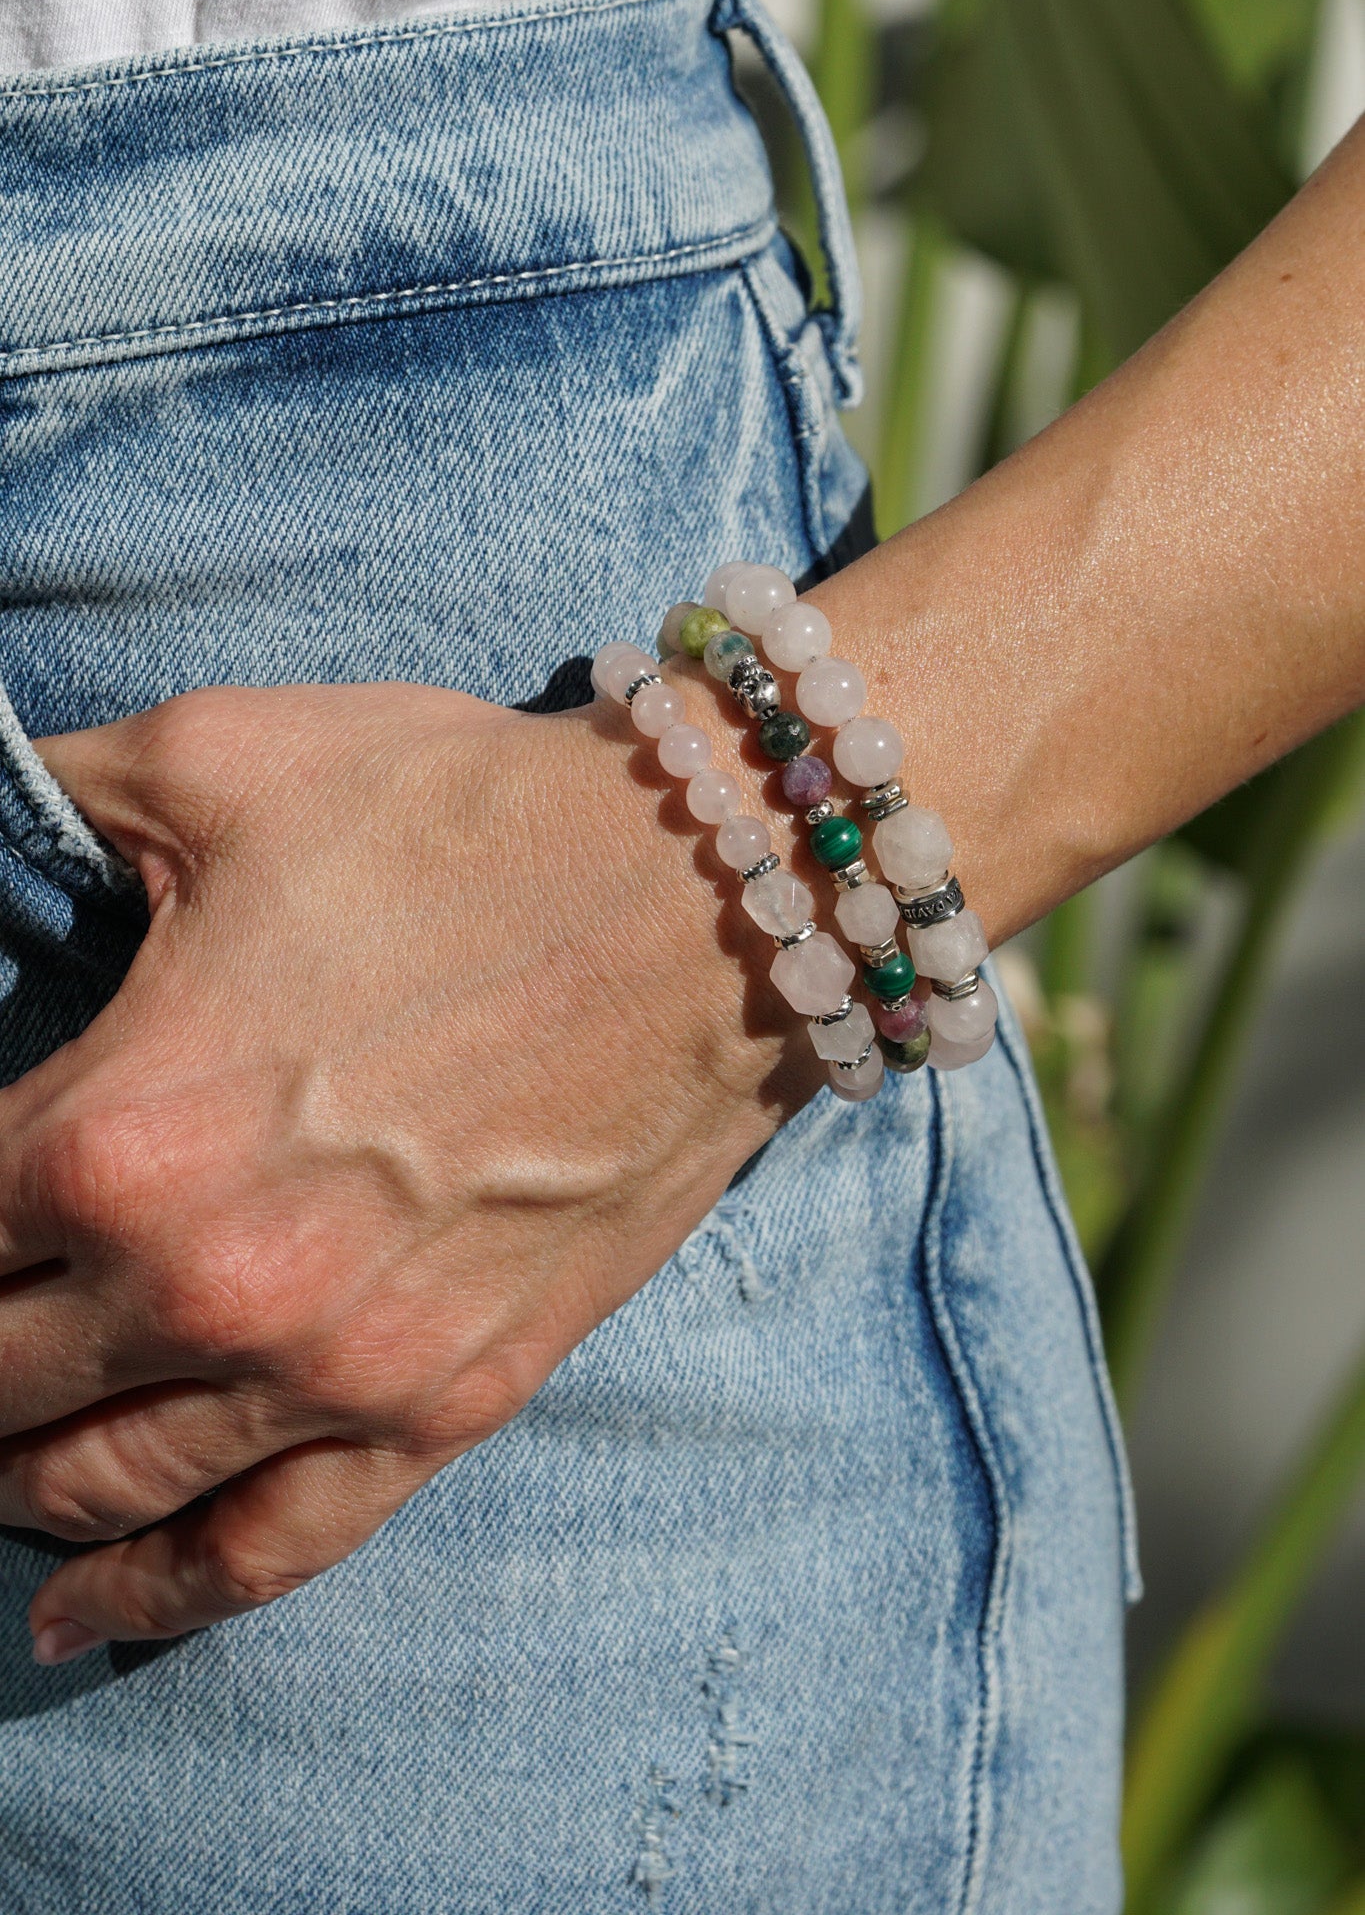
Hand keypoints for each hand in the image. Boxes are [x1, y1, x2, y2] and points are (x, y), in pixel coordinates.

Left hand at [0, 680, 816, 1659]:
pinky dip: (159, 1594)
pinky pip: (268, 1551)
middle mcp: (201, 1283)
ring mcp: (331, 1369)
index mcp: (115, 1129)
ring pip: (100, 1482)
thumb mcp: (218, 758)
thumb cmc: (459, 820)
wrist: (701, 901)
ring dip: (15, 1478)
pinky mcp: (445, 1405)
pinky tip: (84, 1616)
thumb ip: (47, 798)